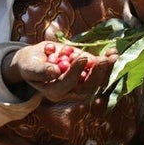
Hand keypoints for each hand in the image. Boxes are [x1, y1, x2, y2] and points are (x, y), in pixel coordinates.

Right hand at [2, 42, 116, 101]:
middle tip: (104, 59)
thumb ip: (41, 70)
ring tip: (113, 55)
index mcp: (54, 92)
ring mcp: (79, 83)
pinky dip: (106, 63)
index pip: (67, 84)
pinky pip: (99, 72)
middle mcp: (69, 91)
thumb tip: (55, 72)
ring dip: (106, 68)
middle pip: (87, 87)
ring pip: (96, 81)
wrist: (35, 61)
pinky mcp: (85, 74)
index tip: (82, 57)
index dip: (75, 71)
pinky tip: (113, 52)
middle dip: (97, 73)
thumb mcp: (30, 66)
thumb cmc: (30, 64)